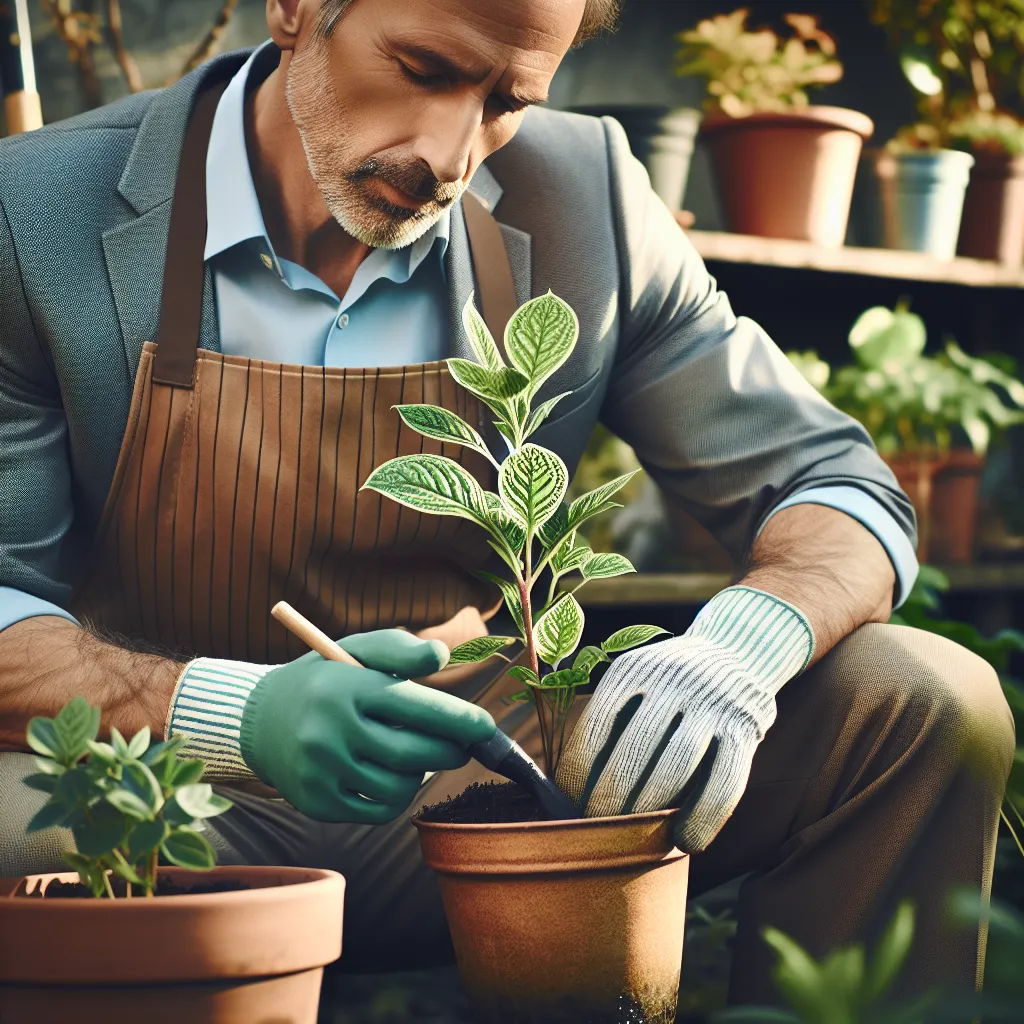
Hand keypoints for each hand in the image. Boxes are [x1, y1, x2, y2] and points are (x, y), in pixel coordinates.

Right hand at [239, 629, 496, 822]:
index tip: (486, 727)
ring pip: (401, 786)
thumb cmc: (326, 679)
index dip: (458, 719)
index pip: (415, 706)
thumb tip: (441, 657)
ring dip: (423, 773)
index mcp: (346, 686)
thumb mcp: (357, 650)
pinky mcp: (317, 802)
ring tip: (418, 755)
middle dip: (450, 750)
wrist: (258, 720)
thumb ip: (401, 649)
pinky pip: (380, 810)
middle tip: (462, 745)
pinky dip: (398, 795)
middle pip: (414, 753)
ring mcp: (321, 770)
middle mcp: (330, 730)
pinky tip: (394, 775)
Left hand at [556, 587, 811, 851]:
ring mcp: (711, 705)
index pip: (597, 724)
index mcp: (634, 669)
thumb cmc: (670, 685)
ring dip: (648, 809)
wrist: (737, 653)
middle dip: (609, 797)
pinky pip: (723, 785)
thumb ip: (612, 721)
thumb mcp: (636, 682)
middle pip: (633, 749)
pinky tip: (686, 841)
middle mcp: (672, 681)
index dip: (579, 770)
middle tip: (597, 828)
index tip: (569, 803)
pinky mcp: (744, 731)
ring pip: (673, 768)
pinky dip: (702, 818)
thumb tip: (570, 789)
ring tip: (632, 838)